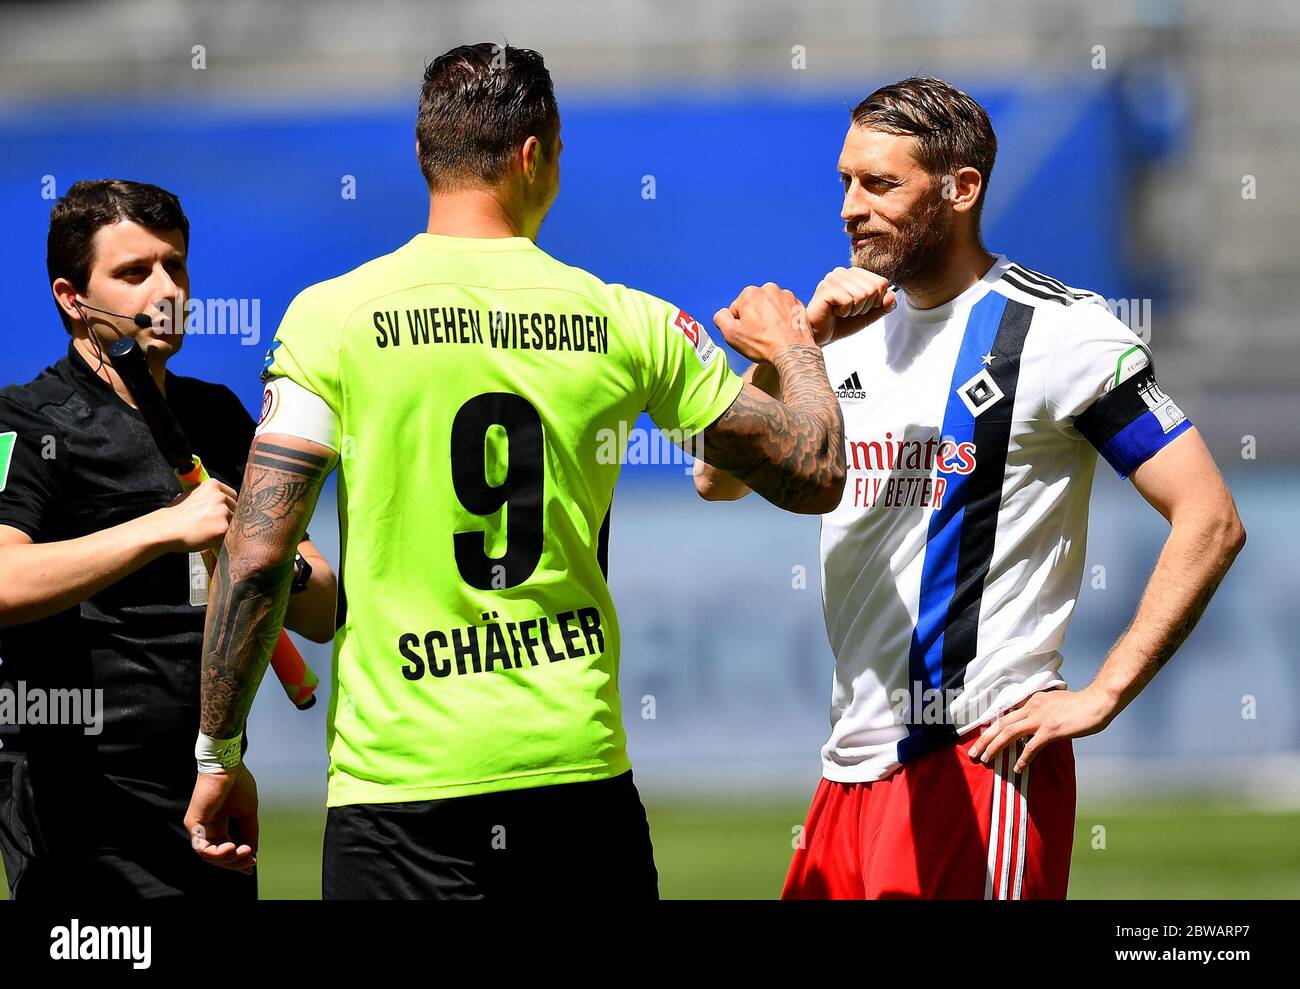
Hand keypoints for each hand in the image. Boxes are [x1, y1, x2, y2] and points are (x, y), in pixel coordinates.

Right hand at [155, 478, 236, 552]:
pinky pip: (231, 534)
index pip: (232, 495)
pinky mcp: (223, 527)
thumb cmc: (174, 515)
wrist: (166, 529)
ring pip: (235, 521)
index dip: (229, 505)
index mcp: (212, 485)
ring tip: (211, 533)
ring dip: (227, 528)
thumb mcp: (190, 495)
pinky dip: (224, 538)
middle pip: (236, 508)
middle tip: (215, 525)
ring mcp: (223, 511)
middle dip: (229, 517)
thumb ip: (206, 495)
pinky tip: (213, 539)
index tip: (224, 512)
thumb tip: (216, 500)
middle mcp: (220, 496)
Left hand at [185, 763, 258, 873]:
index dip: (238, 860)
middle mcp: (207, 829)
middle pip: (218, 856)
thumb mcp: (248, 813)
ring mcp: (199, 828)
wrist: (228, 767)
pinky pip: (201, 847)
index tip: (252, 865)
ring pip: (209, 856)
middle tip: (250, 860)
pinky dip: (217, 853)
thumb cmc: (238, 785)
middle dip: (235, 862)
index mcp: (219, 826)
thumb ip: (249, 832)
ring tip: (243, 852)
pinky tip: (231, 849)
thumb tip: (252, 853)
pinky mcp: (194, 824)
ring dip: (228, 859)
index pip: (226, 850)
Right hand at [713, 283, 813, 363]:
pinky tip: (783, 331)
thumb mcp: (731, 334)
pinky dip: (783, 318)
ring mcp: (786, 295)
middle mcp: (769, 288)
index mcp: (750, 293)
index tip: (749, 334)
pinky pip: (784, 309)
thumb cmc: (762, 345)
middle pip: (754, 305)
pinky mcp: (798, 303)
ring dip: (770, 316)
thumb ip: (721, 318)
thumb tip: (723, 313)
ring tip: (773, 334)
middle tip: (761, 335)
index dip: (740, 323)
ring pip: (770, 306)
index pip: (737, 308)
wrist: (793, 352)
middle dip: (755, 317)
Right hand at [806, 267, 895, 345]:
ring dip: (854, 310)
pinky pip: (849, 300)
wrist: (820, 336)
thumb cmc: (841, 324)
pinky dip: (845, 312)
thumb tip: (892, 295)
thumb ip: (882, 307)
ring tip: (841, 312)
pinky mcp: (826, 288)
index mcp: (854, 274)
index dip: (876, 301)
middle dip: (865, 307)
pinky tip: (834, 312)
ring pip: (863, 294)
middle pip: (873, 288)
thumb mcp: (868, 316)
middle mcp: (843, 272)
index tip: (860, 308)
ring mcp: (833, 278)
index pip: (881, 282)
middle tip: (849, 312)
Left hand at [966, 686, 1115, 772]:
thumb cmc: (1080, 704)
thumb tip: (1034, 725)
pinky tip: (1017, 768)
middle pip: (1001, 724)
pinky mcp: (1051, 729)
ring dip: (995, 747)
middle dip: (985, 739)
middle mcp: (1032, 707)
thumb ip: (1042, 711)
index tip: (982, 739)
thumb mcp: (1055, 702)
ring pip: (1009, 733)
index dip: (992, 728)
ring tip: (985, 759)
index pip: (1006, 715)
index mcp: (1032, 701)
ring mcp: (1040, 718)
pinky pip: (1031, 746)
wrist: (1098, 701)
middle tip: (973, 752)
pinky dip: (1022, 758)